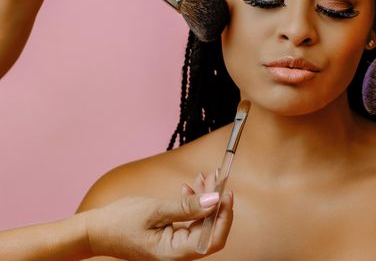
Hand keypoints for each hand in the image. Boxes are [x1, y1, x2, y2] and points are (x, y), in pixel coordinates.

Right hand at [85, 191, 232, 259]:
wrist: (95, 230)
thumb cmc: (118, 223)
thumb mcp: (155, 210)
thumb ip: (187, 206)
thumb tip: (215, 200)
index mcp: (175, 253)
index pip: (213, 239)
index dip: (224, 215)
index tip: (226, 192)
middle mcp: (178, 253)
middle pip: (209, 228)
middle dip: (216, 201)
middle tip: (217, 177)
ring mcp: (174, 246)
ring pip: (201, 221)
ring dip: (205, 198)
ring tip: (204, 177)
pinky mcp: (170, 237)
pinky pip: (190, 220)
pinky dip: (193, 203)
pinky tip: (189, 188)